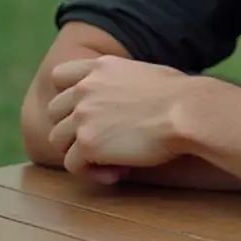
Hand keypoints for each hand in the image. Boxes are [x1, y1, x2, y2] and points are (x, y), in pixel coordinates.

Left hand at [47, 54, 193, 180]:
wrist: (186, 111)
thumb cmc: (178, 94)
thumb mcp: (142, 73)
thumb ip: (119, 82)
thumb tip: (122, 99)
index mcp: (100, 67)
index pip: (59, 75)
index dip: (67, 95)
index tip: (86, 110)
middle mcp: (85, 87)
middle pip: (54, 112)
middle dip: (72, 128)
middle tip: (101, 141)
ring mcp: (83, 115)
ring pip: (57, 140)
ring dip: (79, 152)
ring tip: (110, 161)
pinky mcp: (87, 143)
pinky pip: (73, 165)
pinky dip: (92, 173)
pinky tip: (117, 172)